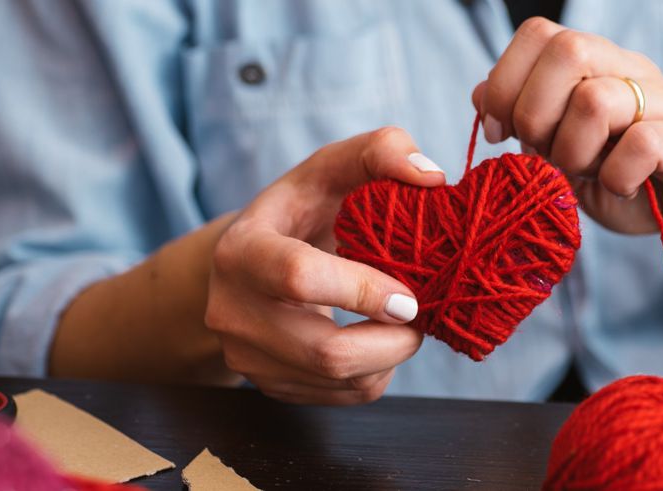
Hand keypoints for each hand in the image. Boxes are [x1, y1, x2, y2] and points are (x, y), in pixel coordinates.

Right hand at [205, 128, 445, 404]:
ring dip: (390, 357)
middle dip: (391, 341)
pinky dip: (376, 374)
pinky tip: (377, 340)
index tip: (409, 295)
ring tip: (403, 323)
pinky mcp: (271, 387)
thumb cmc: (303, 209)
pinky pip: (342, 398)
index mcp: (241, 250)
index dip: (363, 290)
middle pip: (324, 351)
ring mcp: (247, 357)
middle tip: (420, 316)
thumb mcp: (332, 168)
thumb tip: (432, 175)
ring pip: (338, 381)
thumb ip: (381, 151)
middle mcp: (231, 311)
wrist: (258, 262)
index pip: (299, 277)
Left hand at [472, 17, 662, 240]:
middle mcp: (628, 71)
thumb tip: (482, 96)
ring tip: (585, 175)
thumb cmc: (632, 177)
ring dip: (573, 151)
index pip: (538, 34)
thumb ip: (526, 124)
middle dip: (534, 112)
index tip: (501, 135)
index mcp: (595, 66)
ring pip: (598, 98)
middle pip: (566, 49)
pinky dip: (618, 175)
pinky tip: (621, 188)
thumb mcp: (565, 154)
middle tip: (544, 155)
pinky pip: (645, 143)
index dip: (504, 82)